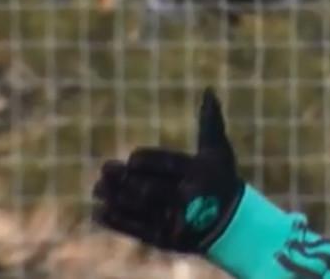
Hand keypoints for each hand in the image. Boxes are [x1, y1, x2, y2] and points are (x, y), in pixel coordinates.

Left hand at [91, 88, 244, 253]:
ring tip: (96, 189)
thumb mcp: (219, 152)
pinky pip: (138, 230)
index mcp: (199, 174)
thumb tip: (208, 90)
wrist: (232, 223)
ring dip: (115, 198)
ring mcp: (177, 222)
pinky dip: (117, 221)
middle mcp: (188, 199)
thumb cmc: (221, 180)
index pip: (168, 165)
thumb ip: (210, 123)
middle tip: (104, 170)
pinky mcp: (167, 239)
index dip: (147, 162)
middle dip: (125, 180)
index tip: (131, 158)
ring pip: (141, 209)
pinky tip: (99, 211)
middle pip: (150, 189)